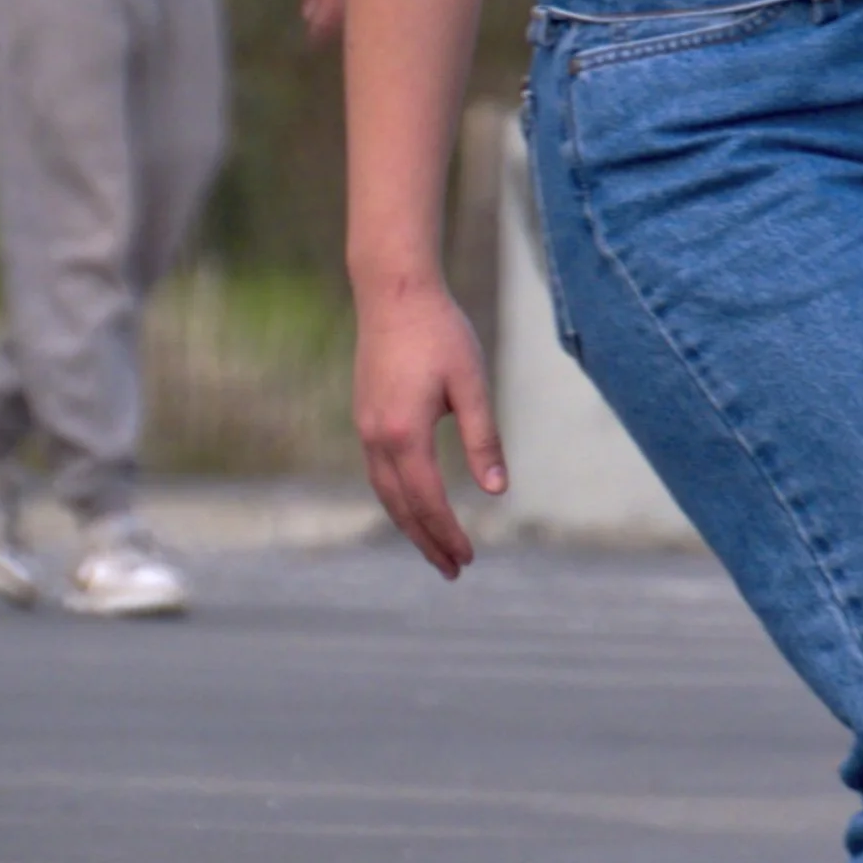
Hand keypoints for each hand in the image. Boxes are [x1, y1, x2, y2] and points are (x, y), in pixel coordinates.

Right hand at [353, 280, 505, 576]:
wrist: (393, 291)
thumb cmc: (440, 332)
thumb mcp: (471, 384)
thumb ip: (483, 438)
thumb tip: (497, 490)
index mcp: (404, 433)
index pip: (428, 501)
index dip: (448, 533)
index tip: (468, 559)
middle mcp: (377, 437)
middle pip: (401, 507)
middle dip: (427, 541)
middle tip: (454, 571)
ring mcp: (365, 428)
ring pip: (385, 493)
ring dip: (409, 525)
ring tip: (434, 548)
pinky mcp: (365, 417)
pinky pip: (378, 473)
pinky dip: (397, 499)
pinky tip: (414, 504)